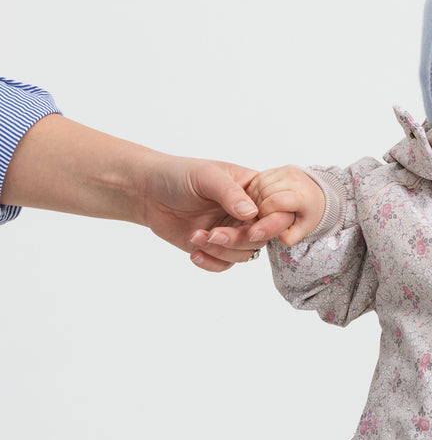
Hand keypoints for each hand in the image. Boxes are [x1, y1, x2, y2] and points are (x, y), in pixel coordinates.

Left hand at [139, 156, 292, 271]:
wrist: (148, 191)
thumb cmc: (178, 174)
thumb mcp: (206, 176)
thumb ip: (230, 193)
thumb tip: (252, 214)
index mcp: (252, 190)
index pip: (275, 210)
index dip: (270, 224)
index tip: (252, 228)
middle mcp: (246, 213)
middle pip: (260, 237)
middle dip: (237, 240)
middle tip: (214, 234)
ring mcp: (232, 231)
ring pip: (244, 254)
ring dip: (221, 251)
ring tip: (197, 237)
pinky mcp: (215, 247)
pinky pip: (224, 264)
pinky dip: (211, 263)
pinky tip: (194, 252)